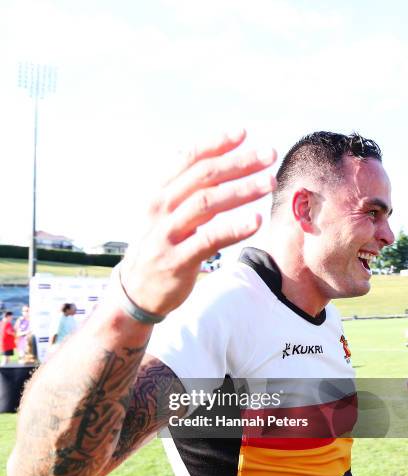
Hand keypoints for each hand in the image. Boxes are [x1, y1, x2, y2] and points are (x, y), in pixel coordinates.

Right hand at [121, 129, 276, 316]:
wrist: (136, 290)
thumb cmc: (159, 248)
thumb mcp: (165, 215)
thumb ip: (185, 190)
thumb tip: (204, 156)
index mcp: (161, 195)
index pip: (190, 161)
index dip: (216, 145)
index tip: (242, 134)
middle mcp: (163, 210)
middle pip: (204, 177)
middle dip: (238, 163)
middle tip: (268, 154)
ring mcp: (169, 234)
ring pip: (207, 203)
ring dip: (241, 190)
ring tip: (269, 182)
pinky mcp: (178, 260)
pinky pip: (209, 240)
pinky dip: (234, 229)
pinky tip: (256, 221)